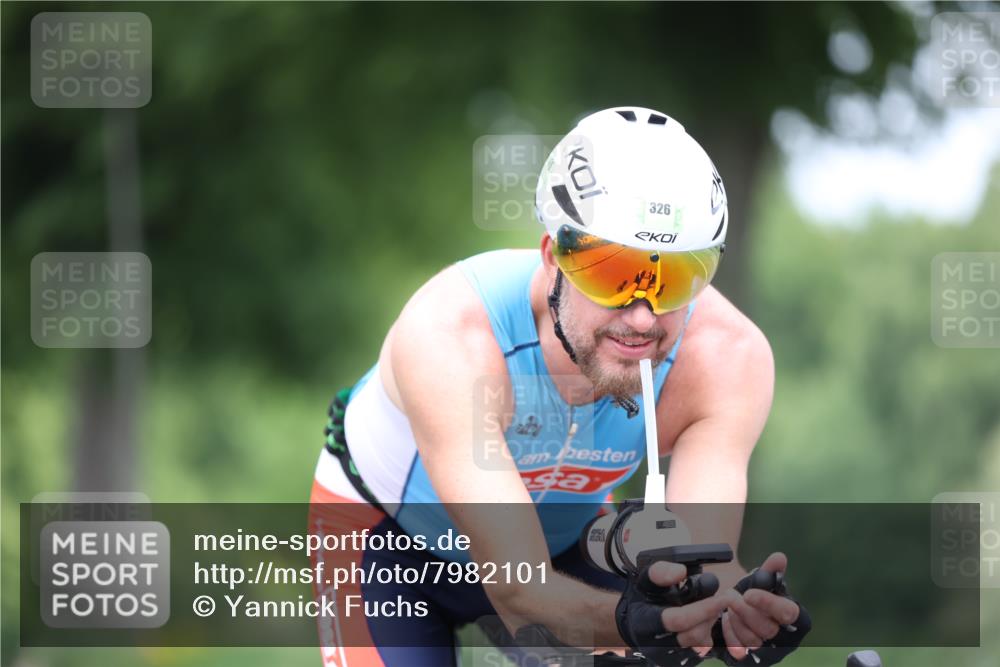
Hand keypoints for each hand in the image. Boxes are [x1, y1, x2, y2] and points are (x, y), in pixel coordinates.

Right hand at [617, 560, 738, 665]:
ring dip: (710, 623)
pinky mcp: (682, 662)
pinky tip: (704, 620)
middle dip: (710, 615)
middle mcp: (657, 646)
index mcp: (645, 624)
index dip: (703, 609)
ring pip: (702, 643)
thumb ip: (661, 572)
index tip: (722, 598)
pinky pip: (704, 650)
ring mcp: (670, 657)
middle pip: (694, 634)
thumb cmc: (644, 597)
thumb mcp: (646, 578)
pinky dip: (708, 632)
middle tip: (718, 599)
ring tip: (707, 607)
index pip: (678, 620)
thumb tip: (680, 572)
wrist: (636, 620)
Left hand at [714, 552, 811, 665]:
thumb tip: (779, 558)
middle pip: (767, 629)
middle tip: (730, 595)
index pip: (788, 613)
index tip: (748, 593)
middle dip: (744, 610)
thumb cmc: (755, 595)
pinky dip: (729, 634)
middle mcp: (787, 637)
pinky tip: (726, 620)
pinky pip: (738, 651)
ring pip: (751, 640)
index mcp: (796, 617)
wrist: (738, 609)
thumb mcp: (761, 581)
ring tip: (728, 606)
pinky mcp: (753, 660)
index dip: (768, 603)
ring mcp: (770, 651)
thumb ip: (770, 570)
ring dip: (735, 620)